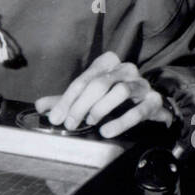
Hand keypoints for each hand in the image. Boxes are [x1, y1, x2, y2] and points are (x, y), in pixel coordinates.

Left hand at [36, 51, 194, 137]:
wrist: (150, 107)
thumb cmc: (114, 100)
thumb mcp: (87, 98)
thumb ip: (65, 101)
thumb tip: (39, 106)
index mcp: (108, 64)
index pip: (84, 79)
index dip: (67, 99)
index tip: (55, 118)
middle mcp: (126, 69)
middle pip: (100, 83)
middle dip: (81, 105)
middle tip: (69, 124)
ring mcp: (142, 84)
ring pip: (121, 91)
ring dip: (102, 108)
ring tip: (90, 123)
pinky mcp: (155, 101)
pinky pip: (139, 110)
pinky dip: (121, 121)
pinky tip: (107, 130)